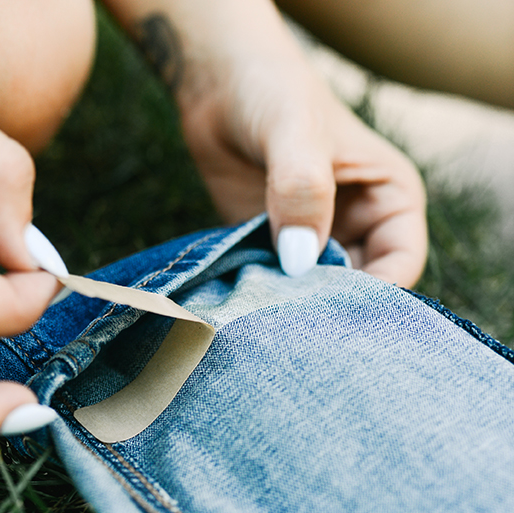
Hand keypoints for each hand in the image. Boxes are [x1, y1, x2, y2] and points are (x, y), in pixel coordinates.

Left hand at [119, 0, 426, 285]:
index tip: (331, 306)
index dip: (374, 293)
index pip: (400, 265)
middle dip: (330, 308)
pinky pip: (279, 290)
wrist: (218, 89)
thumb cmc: (273, 92)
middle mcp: (361, 229)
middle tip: (293, 317)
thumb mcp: (294, 129)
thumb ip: (302, 188)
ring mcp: (317, 245)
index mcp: (391, 200)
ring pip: (318, 297)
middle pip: (359, 291)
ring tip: (267, 310)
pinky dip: (266, 299)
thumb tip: (302, 257)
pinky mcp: (277, 254)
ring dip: (294, 307)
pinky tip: (248, 300)